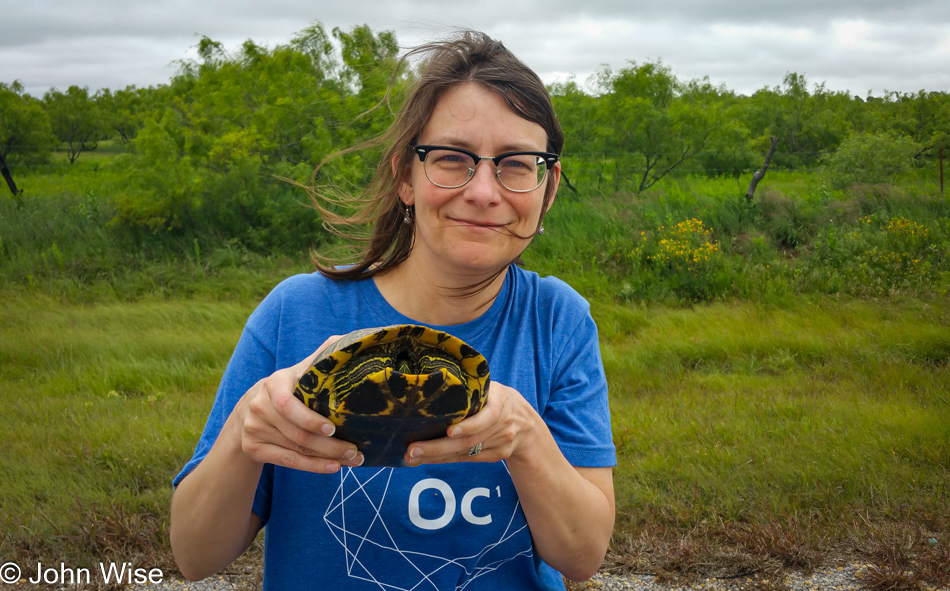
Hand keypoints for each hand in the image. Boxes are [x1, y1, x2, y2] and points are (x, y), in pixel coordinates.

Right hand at [231, 335, 364, 472]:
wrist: (245, 413)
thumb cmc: (283, 391)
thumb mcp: (295, 373)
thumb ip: (318, 360)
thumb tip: (347, 341)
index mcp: (274, 384)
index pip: (288, 404)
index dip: (311, 419)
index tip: (333, 428)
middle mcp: (260, 406)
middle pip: (298, 433)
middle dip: (331, 445)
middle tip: (356, 451)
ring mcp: (254, 429)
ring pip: (296, 449)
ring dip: (327, 457)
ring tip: (352, 460)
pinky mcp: (253, 449)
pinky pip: (287, 461)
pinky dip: (312, 466)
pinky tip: (332, 468)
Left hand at [403, 381, 541, 464]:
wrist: (527, 425)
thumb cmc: (499, 400)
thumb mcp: (492, 389)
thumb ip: (473, 390)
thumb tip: (434, 383)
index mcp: (500, 402)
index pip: (487, 417)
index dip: (469, 426)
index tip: (450, 431)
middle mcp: (502, 425)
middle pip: (469, 441)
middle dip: (437, 447)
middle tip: (412, 450)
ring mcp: (501, 444)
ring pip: (465, 452)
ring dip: (436, 457)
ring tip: (411, 458)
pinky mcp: (496, 456)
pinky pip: (468, 460)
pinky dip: (446, 460)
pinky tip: (427, 460)